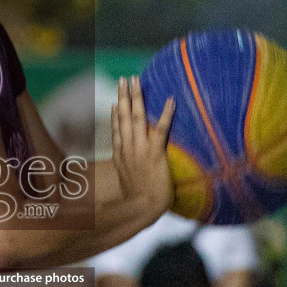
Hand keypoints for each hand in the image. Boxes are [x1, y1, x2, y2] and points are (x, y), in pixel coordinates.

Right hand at [110, 76, 174, 213]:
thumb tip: (123, 165)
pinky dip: (165, 114)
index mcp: (120, 155)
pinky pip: (161, 130)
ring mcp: (140, 150)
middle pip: (124, 117)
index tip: (116, 100)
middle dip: (124, 96)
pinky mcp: (155, 154)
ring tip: (136, 81)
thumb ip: (123, 171)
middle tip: (124, 79)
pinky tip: (170, 100)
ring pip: (137, 118)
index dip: (116, 114)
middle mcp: (127, 149)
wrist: (143, 208)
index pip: (116, 130)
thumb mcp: (125, 183)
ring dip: (137, 97)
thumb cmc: (137, 200)